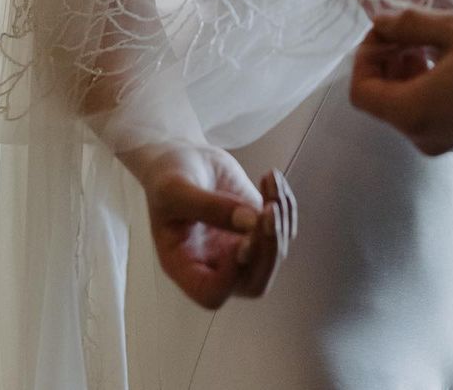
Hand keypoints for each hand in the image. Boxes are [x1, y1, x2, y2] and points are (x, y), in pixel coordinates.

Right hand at [124, 143, 296, 308]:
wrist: (181, 158)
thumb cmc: (167, 177)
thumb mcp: (176, 188)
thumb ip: (209, 206)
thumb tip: (252, 221)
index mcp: (184, 264)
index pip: (212, 294)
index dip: (231, 276)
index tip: (240, 241)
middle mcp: (214, 263)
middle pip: (254, 282)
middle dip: (269, 249)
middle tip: (269, 210)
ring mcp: (238, 246)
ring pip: (275, 253)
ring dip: (281, 218)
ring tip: (270, 180)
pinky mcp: (256, 226)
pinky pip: (283, 228)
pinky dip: (285, 204)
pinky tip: (270, 179)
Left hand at [349, 7, 452, 154]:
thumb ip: (409, 25)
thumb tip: (381, 22)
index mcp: (411, 112)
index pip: (360, 90)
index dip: (365, 55)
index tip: (386, 29)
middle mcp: (422, 135)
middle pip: (382, 99)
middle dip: (387, 59)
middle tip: (409, 29)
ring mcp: (445, 140)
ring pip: (406, 105)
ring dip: (408, 69)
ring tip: (432, 39)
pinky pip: (429, 111)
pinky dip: (427, 83)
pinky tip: (452, 57)